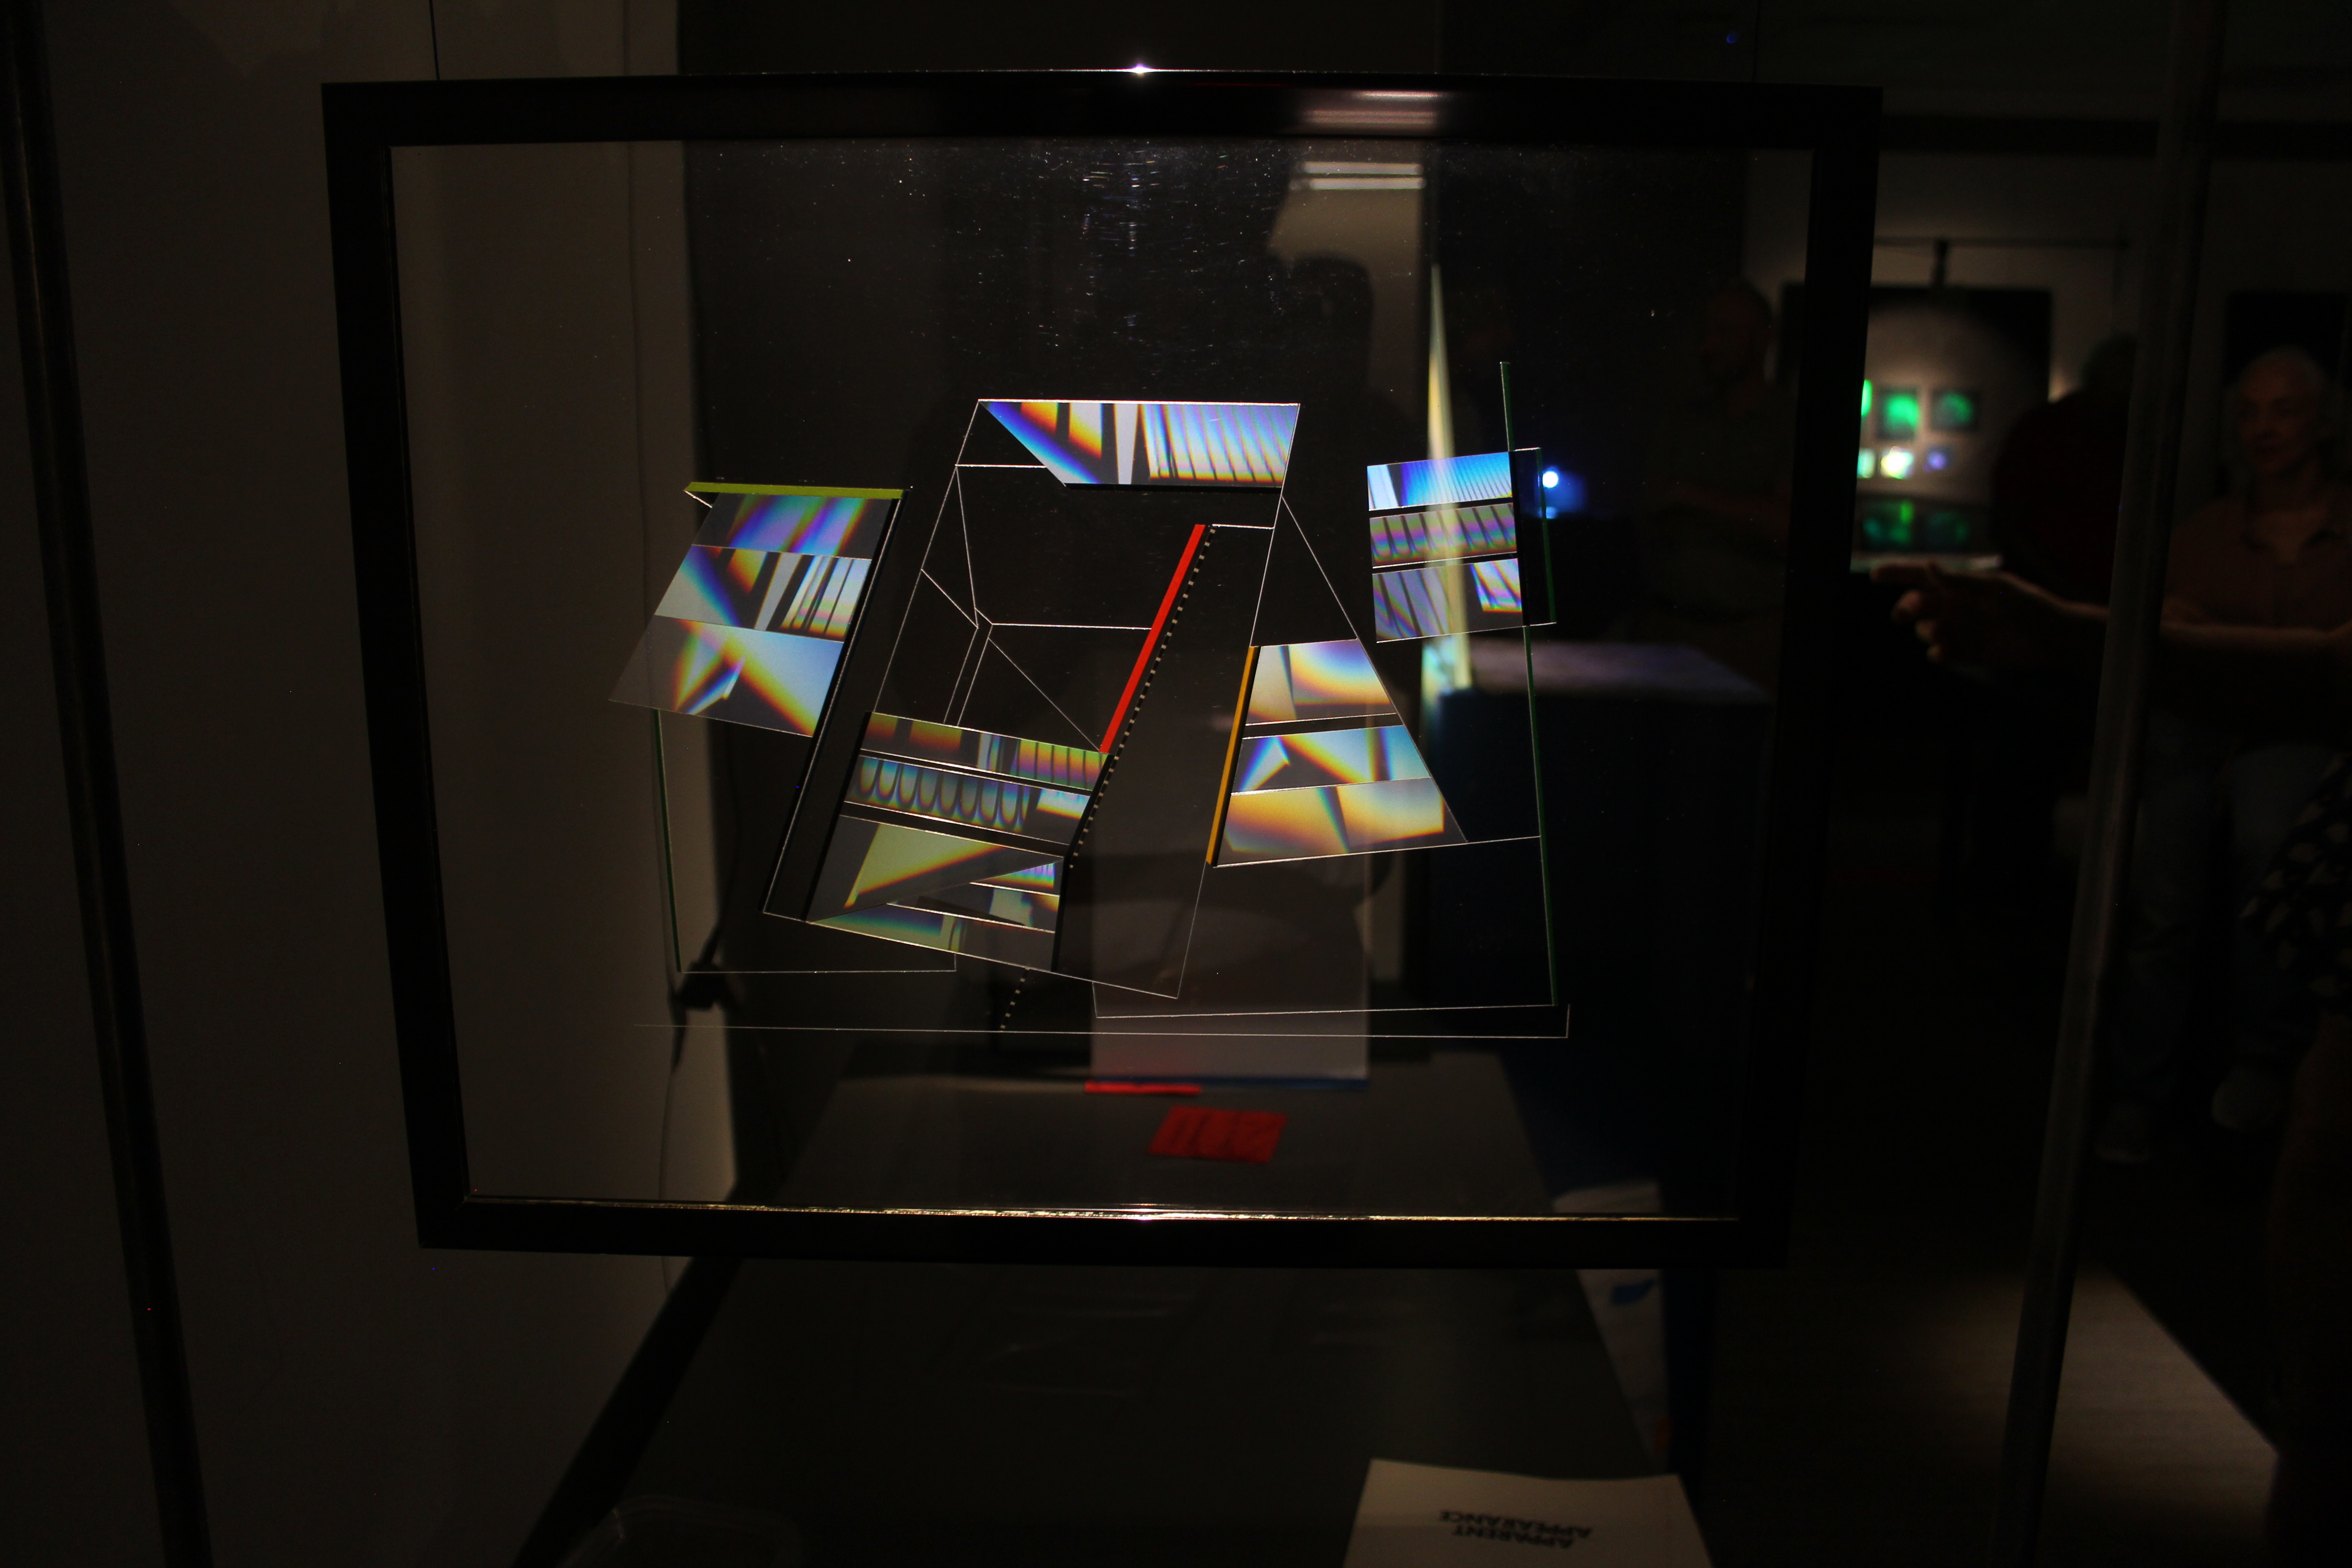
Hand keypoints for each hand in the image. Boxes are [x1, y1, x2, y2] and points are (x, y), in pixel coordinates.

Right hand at [1871, 562, 2083, 671]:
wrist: (2052, 639)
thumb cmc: (2027, 606)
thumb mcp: (1993, 590)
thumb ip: (1959, 582)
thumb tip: (1928, 567)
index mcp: (1960, 585)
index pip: (1922, 576)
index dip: (1897, 573)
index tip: (1875, 575)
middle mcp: (1955, 605)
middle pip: (1916, 604)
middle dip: (1907, 608)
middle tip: (1905, 614)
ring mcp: (1959, 628)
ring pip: (1925, 629)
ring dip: (1928, 631)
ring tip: (1944, 634)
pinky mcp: (1965, 651)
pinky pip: (1939, 652)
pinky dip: (1938, 651)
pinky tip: (1944, 651)